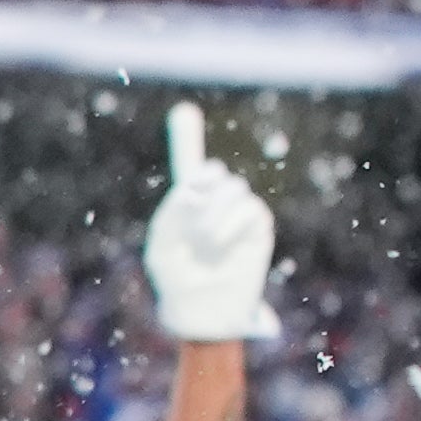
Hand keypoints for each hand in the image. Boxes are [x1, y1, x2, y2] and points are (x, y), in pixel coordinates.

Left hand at [142, 103, 277, 345]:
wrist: (202, 309)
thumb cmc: (177, 280)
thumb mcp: (161, 248)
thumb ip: (170, 216)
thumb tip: (189, 191)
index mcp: (187, 204)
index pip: (191, 166)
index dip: (187, 138)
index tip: (183, 111)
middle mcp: (214, 203)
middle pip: (213, 172)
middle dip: (202, 187)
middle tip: (191, 206)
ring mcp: (238, 213)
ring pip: (233, 189)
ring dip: (214, 214)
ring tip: (204, 243)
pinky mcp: (258, 226)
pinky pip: (249, 209)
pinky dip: (230, 224)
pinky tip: (219, 245)